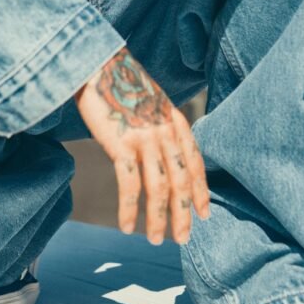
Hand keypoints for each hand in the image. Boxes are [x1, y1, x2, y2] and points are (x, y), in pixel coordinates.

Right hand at [74, 48, 210, 245]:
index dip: (201, 190)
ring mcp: (145, 138)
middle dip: (184, 213)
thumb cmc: (119, 83)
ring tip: (156, 240)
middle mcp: (165, 131)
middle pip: (182, 181)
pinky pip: (130, 185)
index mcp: (174, 121)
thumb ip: (160, 125)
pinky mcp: (122, 143)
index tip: (204, 214)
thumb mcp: (150, 102)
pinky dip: (130, 210)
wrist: (98, 63)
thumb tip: (160, 149)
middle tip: (184, 239)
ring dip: (159, 219)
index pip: (195, 162)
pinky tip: (127, 226)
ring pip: (160, 188)